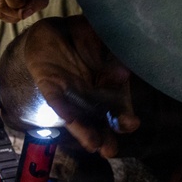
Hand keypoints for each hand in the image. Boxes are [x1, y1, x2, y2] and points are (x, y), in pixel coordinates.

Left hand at [21, 16, 139, 156]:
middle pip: (100, 120)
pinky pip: (57, 101)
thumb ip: (111, 58)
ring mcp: (71, 94)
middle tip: (110, 150)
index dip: (124, 117)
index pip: (119, 106)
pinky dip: (63, 108)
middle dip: (105, 136)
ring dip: (86, 132)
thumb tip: (123, 74)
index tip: (131, 124)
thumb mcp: (101, 43)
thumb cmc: (82, 37)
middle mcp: (90, 95)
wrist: (52, 31)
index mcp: (108, 85)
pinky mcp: (51, 88)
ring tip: (94, 146)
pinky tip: (69, 118)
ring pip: (80, 117)